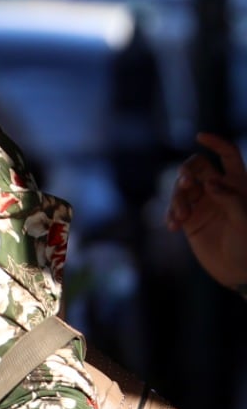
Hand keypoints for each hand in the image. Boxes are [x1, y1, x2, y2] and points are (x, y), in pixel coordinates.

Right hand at [166, 133, 246, 291]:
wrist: (239, 271)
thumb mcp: (246, 221)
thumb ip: (230, 198)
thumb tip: (209, 181)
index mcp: (238, 184)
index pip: (227, 155)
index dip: (216, 143)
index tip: (200, 137)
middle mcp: (218, 190)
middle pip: (197, 167)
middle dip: (186, 172)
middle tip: (185, 185)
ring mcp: (202, 204)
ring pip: (181, 188)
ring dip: (176, 199)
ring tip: (180, 218)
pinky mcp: (189, 220)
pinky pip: (173, 209)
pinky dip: (169, 214)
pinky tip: (172, 226)